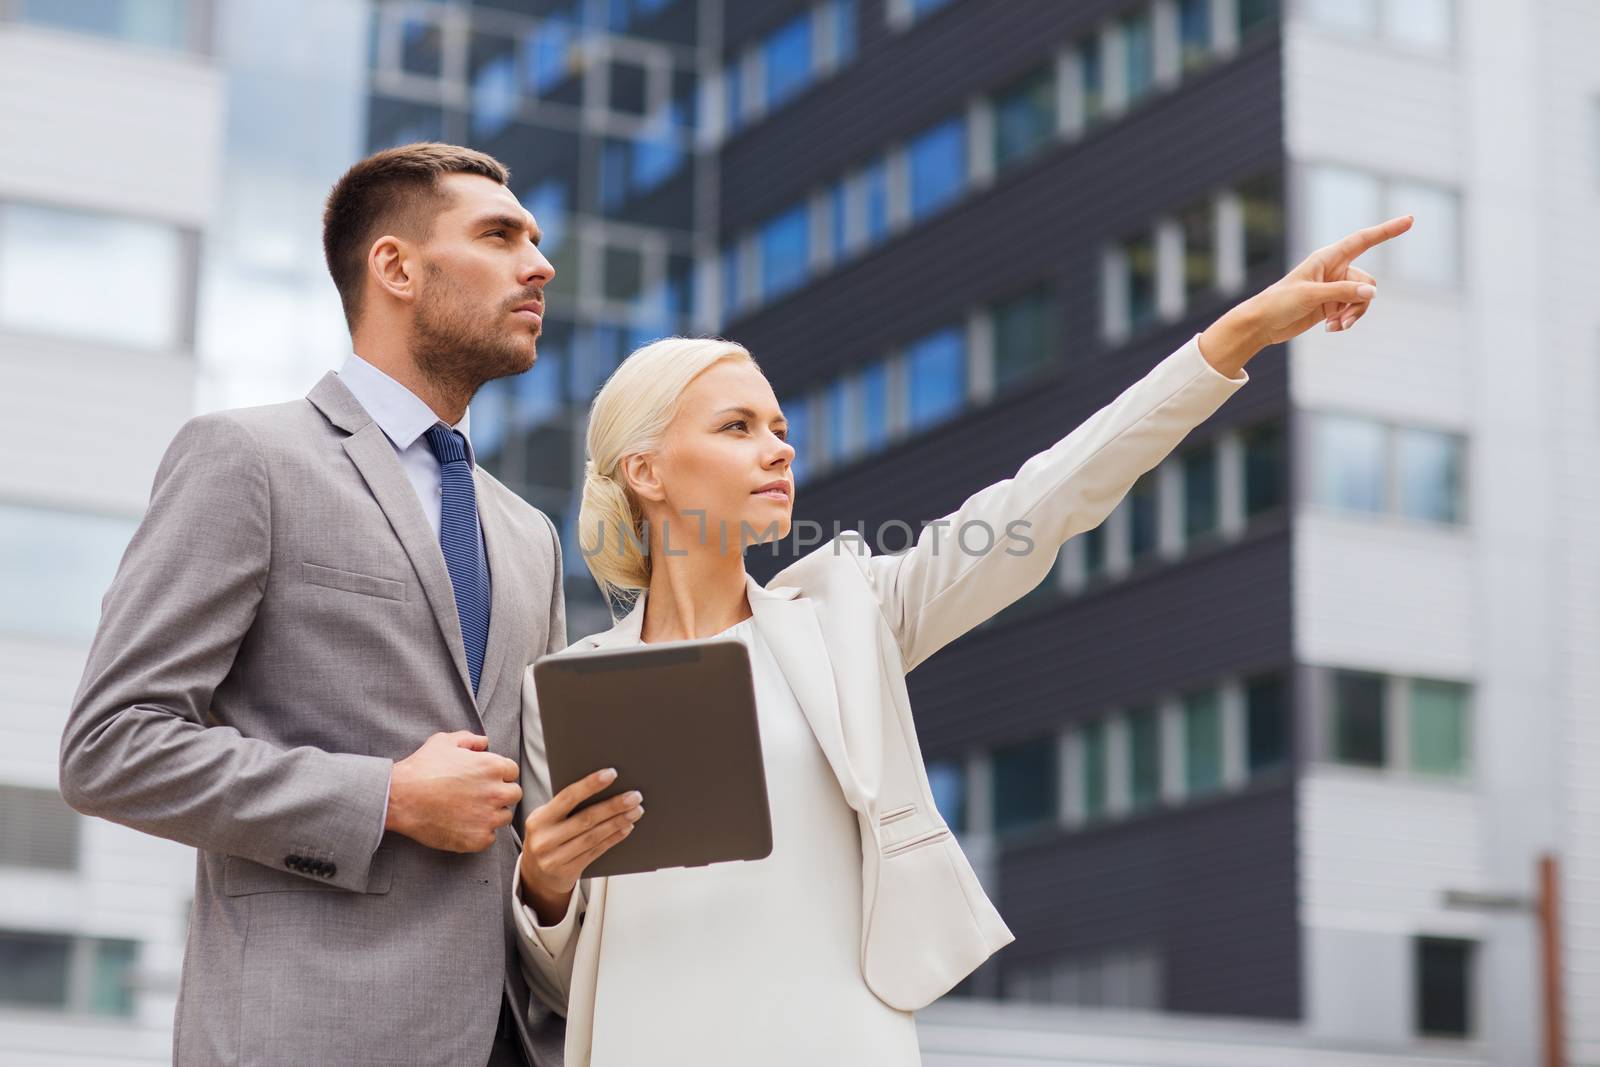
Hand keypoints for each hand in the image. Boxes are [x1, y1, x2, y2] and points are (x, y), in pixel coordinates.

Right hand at [385, 731, 520, 851]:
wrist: (400, 799)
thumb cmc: (421, 769)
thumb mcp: (444, 742)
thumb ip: (469, 739)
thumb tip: (483, 742)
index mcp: (493, 766)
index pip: (512, 772)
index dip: (499, 775)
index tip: (486, 780)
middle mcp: (496, 792)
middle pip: (514, 794)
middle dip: (500, 794)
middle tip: (480, 796)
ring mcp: (489, 817)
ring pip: (503, 817)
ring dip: (492, 814)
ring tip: (469, 812)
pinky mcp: (478, 839)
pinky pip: (490, 838)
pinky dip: (479, 834)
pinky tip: (463, 826)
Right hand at [519, 768, 643, 923]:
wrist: (535, 874)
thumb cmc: (547, 836)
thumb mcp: (547, 819)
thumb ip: (566, 806)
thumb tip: (603, 784)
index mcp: (538, 819)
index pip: (567, 797)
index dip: (590, 785)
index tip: (611, 774)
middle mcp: (545, 839)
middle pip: (586, 819)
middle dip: (613, 806)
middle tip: (634, 796)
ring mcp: (555, 858)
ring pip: (594, 836)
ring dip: (618, 822)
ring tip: (635, 811)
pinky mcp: (568, 871)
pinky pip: (596, 852)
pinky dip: (613, 838)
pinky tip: (626, 828)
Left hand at [1200, 214, 1413, 377]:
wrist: (1262, 324)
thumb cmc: (1280, 302)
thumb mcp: (1312, 295)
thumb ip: (1343, 292)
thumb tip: (1372, 293)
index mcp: (1328, 258)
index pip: (1363, 240)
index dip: (1387, 230)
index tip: (1410, 220)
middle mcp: (1335, 270)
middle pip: (1367, 282)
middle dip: (1360, 302)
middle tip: (1342, 317)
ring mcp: (1335, 288)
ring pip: (1363, 299)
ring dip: (1354, 315)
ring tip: (1336, 326)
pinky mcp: (1332, 305)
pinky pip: (1353, 311)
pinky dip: (1347, 321)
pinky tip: (1330, 329)